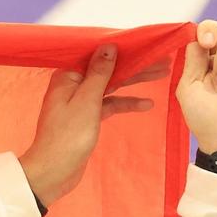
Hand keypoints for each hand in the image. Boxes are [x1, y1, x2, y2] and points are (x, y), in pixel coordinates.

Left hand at [18, 44, 156, 207]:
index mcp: (68, 76)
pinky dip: (126, 103)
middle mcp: (73, 85)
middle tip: (163, 61)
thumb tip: (108, 47)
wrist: (54, 172)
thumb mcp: (87, 100)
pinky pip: (109, 104)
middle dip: (135, 65)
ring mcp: (80, 102)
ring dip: (134, 82)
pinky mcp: (87, 118)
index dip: (122, 49)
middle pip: (108, 70)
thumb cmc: (68, 135)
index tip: (145, 44)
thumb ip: (99, 73)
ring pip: (111, 86)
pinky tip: (147, 104)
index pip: (98, 55)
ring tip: (162, 74)